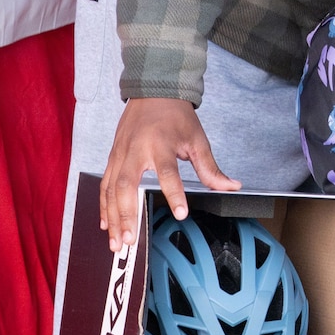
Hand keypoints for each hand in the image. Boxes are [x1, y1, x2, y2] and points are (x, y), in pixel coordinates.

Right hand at [98, 97, 239, 251]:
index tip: (180, 213)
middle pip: (126, 185)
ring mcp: (120, 154)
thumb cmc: (176, 116)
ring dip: (112, 218)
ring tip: (116, 242)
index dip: (174, 193)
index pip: (168, 172)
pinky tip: (106, 225)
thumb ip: (210, 167)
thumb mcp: (197, 138)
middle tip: (131, 240)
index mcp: (160, 144)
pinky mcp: (112, 157)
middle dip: (127, 215)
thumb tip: (231, 186)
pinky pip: (103, 185)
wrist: (153, 91)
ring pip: (110, 189)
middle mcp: (136, 150)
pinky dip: (103, 206)